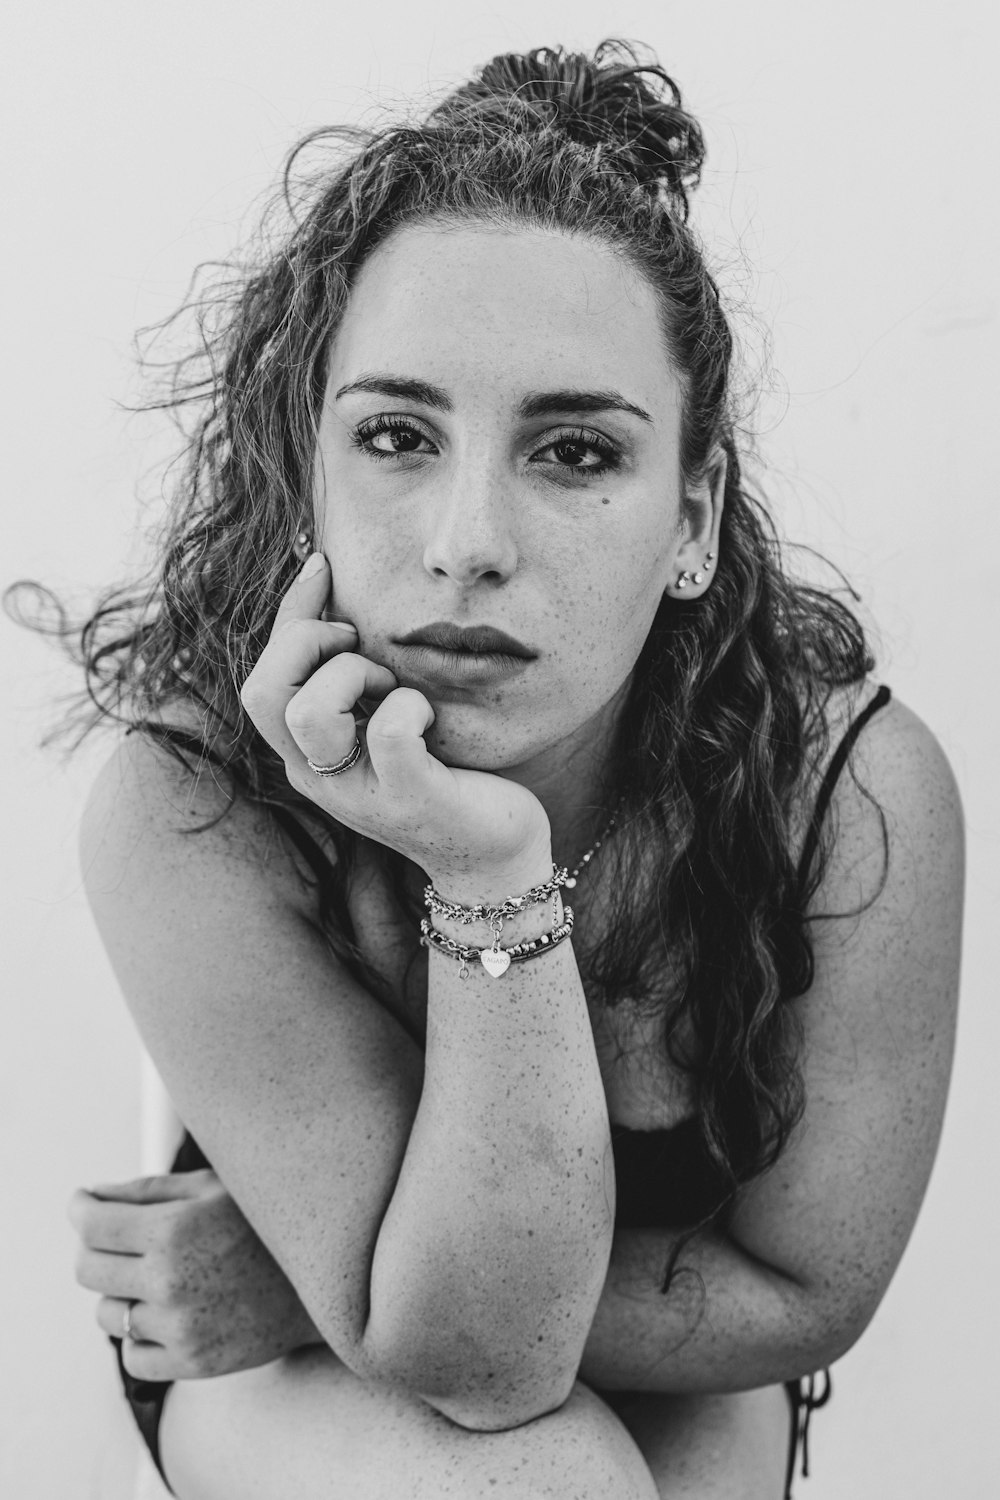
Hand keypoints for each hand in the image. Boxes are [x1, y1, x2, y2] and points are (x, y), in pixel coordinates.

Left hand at [69, 1170, 320, 1380]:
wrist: (325, 1283)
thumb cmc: (265, 1224)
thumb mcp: (212, 1188)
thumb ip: (147, 1190)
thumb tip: (89, 1197)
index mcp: (172, 1229)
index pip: (91, 1224)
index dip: (80, 1208)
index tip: (82, 1204)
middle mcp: (169, 1281)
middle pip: (88, 1268)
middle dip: (94, 1247)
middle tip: (117, 1237)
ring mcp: (179, 1327)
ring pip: (106, 1313)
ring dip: (120, 1292)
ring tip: (154, 1276)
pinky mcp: (192, 1363)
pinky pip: (131, 1355)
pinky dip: (139, 1334)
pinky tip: (166, 1312)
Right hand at [239, 554, 551, 896]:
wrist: (492, 856)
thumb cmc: (445, 771)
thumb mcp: (385, 717)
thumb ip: (358, 672)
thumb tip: (338, 585)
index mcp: (306, 753)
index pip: (262, 676)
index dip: (289, 612)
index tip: (323, 566)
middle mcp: (318, 776)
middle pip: (263, 692)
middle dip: (307, 642)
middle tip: (360, 644)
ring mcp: (359, 792)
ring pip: (309, 711)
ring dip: (353, 674)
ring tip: (391, 685)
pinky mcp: (409, 799)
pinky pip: (389, 732)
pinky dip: (409, 706)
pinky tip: (428, 714)